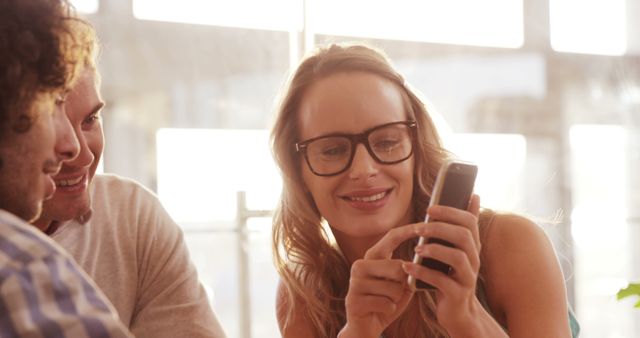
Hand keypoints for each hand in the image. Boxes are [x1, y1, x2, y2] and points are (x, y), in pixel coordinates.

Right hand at [339, 225, 417, 337]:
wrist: (365, 327)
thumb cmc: (386, 302)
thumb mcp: (400, 284)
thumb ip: (408, 271)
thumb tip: (422, 258)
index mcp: (372, 257)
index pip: (391, 237)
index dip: (408, 230)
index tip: (425, 226)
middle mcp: (360, 265)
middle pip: (397, 267)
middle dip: (404, 283)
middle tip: (396, 292)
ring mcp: (354, 282)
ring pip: (393, 288)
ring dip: (396, 299)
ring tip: (386, 302)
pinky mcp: (353, 300)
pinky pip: (386, 304)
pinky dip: (390, 310)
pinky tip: (381, 310)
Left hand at [402, 194, 485, 334]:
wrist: (458, 312)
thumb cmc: (451, 275)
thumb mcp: (457, 250)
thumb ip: (461, 226)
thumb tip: (473, 195)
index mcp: (472, 247)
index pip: (470, 221)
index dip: (451, 212)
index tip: (429, 208)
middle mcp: (474, 260)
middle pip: (464, 236)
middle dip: (439, 228)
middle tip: (418, 228)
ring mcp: (468, 278)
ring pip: (457, 257)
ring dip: (434, 249)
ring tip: (416, 248)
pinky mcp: (458, 294)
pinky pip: (442, 280)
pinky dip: (423, 272)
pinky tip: (408, 267)